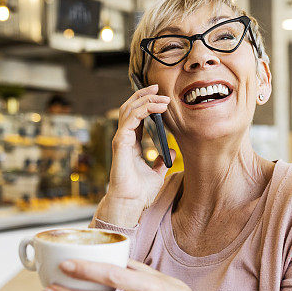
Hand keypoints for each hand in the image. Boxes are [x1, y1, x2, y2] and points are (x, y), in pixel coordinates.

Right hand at [97, 84, 175, 226]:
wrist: (131, 203)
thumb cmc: (139, 192)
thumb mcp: (156, 174)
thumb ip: (161, 162)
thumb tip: (171, 151)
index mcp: (131, 143)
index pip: (136, 116)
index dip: (146, 103)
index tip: (161, 97)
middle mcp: (124, 138)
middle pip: (130, 107)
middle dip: (143, 94)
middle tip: (158, 87)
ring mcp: (121, 139)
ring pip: (129, 109)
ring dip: (145, 99)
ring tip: (160, 96)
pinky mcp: (120, 142)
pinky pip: (130, 119)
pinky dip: (143, 109)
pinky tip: (156, 107)